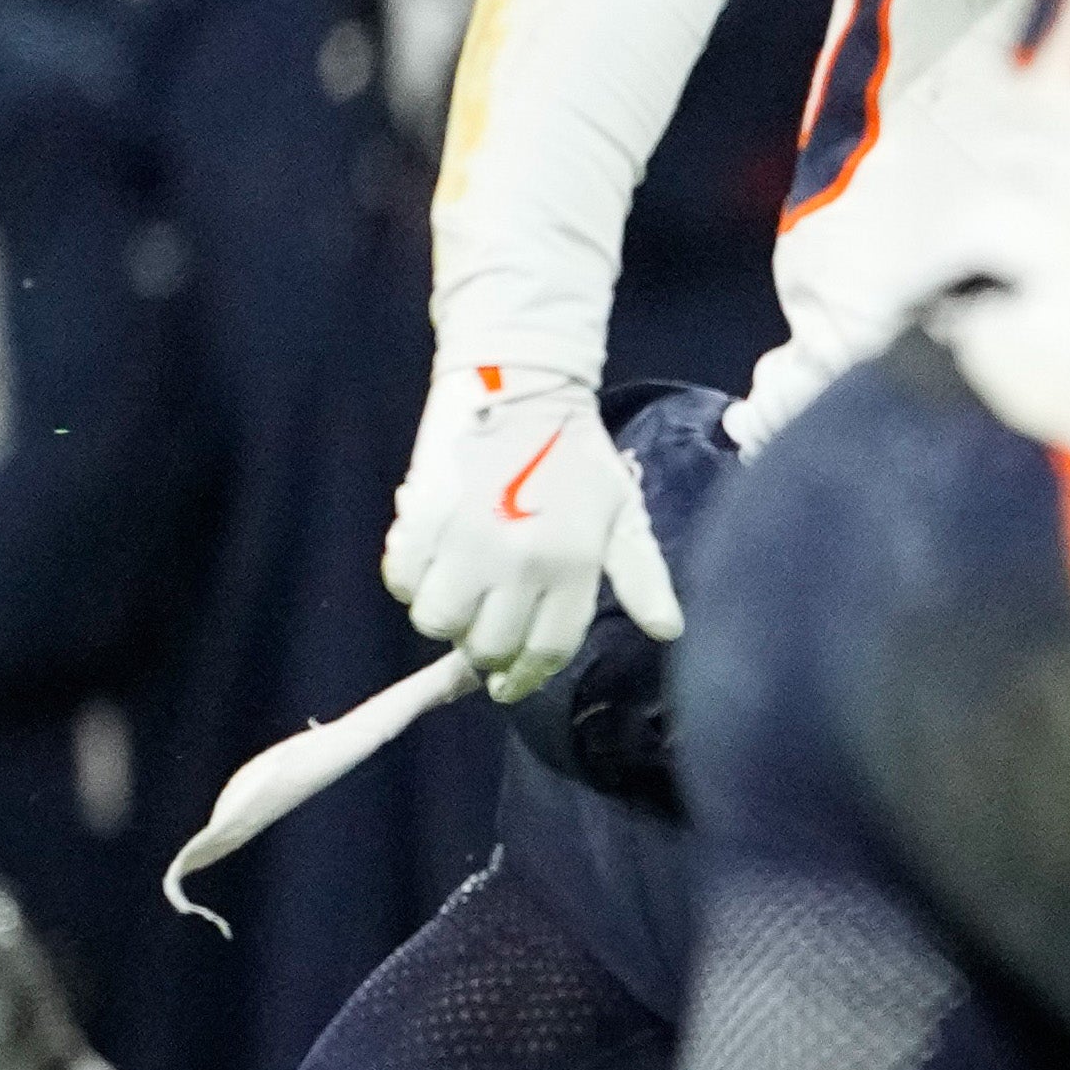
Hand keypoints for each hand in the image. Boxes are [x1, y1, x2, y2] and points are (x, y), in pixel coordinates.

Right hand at [384, 357, 683, 700]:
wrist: (524, 386)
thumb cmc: (578, 456)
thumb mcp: (623, 514)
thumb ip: (643, 577)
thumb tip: (669, 631)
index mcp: (573, 563)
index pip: (546, 650)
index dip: (525, 678)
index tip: (509, 684)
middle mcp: (520, 561)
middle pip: (486, 645)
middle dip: (485, 652)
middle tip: (484, 635)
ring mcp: (467, 540)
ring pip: (436, 620)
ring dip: (444, 618)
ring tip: (458, 598)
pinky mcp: (423, 517)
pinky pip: (401, 578)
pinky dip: (409, 581)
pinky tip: (429, 566)